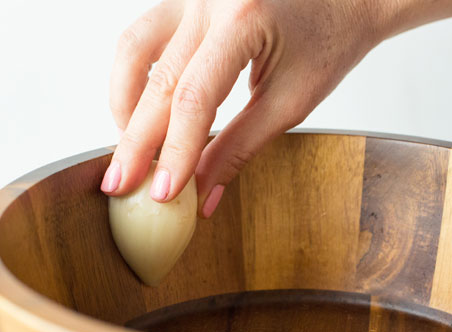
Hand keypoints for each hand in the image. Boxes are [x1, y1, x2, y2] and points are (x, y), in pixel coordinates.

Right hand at [102, 0, 382, 215]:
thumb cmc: (330, 40)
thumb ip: (241, 146)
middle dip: (136, 141)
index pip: (193, 98)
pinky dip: (136, 77)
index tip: (162, 193)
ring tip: (131, 150)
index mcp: (242, 19)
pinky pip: (144, 36)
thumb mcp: (291, 101)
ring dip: (125, 105)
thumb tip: (202, 190)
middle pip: (157, 80)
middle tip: (121, 185)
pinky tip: (141, 111)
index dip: (174, 152)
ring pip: (134, 51)